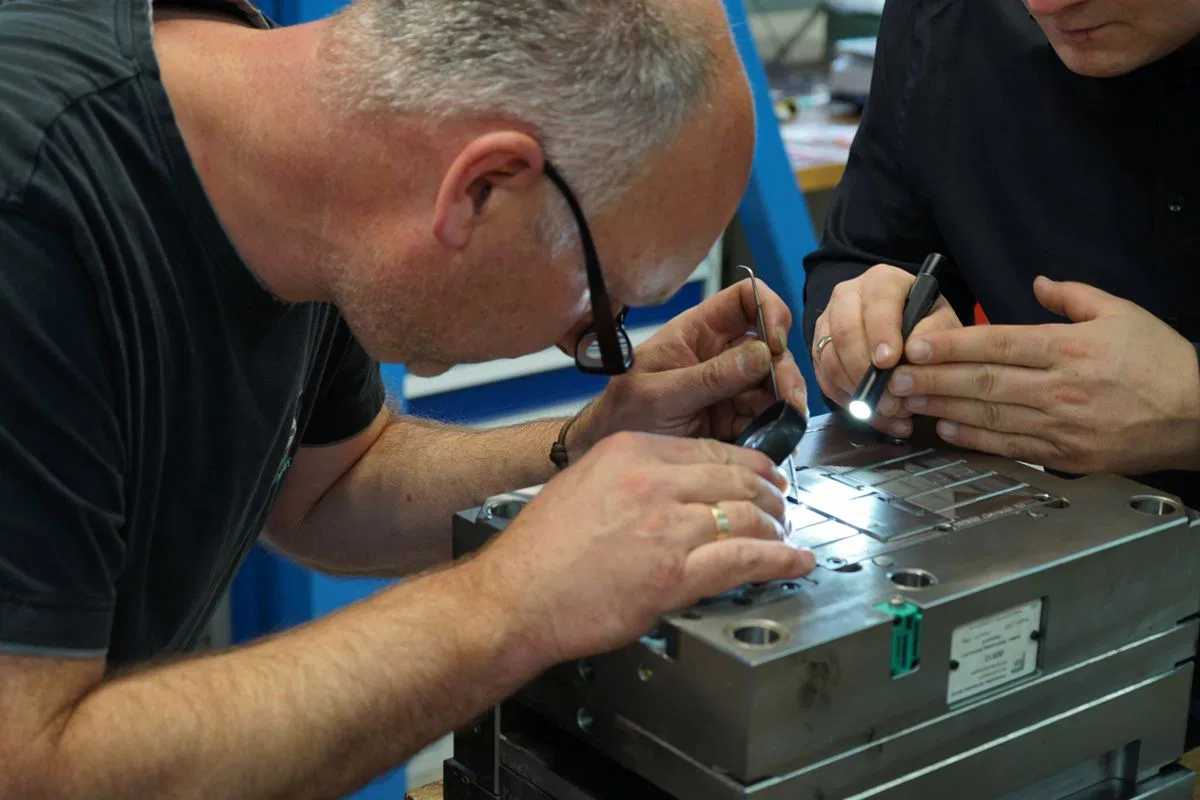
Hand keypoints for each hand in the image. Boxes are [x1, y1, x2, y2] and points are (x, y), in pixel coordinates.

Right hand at [471, 432, 816, 663]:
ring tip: (786, 536)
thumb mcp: (581, 484)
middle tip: (783, 505)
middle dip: (771, 492)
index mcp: (630, 452)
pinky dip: (781, 560)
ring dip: (778, 527)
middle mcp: (653, 481)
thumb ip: (629, 478)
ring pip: (747, 515)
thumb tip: (670, 489)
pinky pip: (745, 560)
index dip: (748, 464)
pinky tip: (795, 562)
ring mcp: (666, 526)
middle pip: (737, 476)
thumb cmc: (537, 551)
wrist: (515, 596)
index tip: (761, 475)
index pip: (710, 449)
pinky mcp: (674, 573)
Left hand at [570, 278, 807, 452]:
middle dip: (784, 370)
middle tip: (787, 398)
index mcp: (695, 332)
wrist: (609, 453)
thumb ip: (707, 377)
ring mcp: (729, 386)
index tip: (774, 342)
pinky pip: (766, 415)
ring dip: (783, 401)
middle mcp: (718, 354)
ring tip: (778, 422)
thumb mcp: (658, 395)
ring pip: (774, 383)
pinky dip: (773, 426)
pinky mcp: (734, 417)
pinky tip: (767, 437)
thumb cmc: (621, 416)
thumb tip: (760, 354)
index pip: (744, 299)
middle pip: (770, 346)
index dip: (768, 309)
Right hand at [810, 264, 959, 436]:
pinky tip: (871, 416)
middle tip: (889, 400)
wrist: (904, 327)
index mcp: (882, 281)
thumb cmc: (925, 324)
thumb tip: (911, 357)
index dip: (881, 334)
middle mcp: (847, 295)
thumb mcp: (941, 323)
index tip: (889, 363)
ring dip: (856, 391)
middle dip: (865, 371)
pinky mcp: (818, 348)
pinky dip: (846, 401)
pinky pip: (823, 378)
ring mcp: (828, 322)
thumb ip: (934, 336)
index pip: (877, 303)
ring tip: (886, 412)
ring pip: (829, 358)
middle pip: (845, 332)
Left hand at [889, 277, 1199, 474]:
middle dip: (934, 379)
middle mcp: (1062, 387)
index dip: (952, 345)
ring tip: (909, 402)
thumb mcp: (1122, 312)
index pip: (998, 344)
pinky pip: (1011, 446)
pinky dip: (975, 440)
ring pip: (991, 416)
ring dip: (944, 410)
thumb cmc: (1161, 361)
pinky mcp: (1067, 454)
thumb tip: (1037, 281)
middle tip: (896, 377)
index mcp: (1071, 348)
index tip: (916, 344)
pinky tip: (947, 431)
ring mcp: (1063, 424)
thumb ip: (1073, 296)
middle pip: (985, 382)